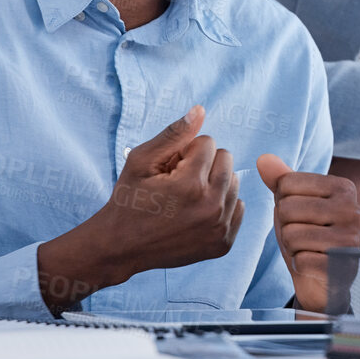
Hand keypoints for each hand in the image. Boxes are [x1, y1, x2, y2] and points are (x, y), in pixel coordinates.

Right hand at [38, 106, 244, 314]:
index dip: (185, 152)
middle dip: (203, 164)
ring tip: (187, 198)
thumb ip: (174, 134)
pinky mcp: (223, 243)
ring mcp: (219, 228)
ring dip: (214, 183)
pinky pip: (239, 207)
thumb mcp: (141, 161)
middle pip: (226, 160)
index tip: (169, 169)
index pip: (208, 143)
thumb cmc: (129, 200)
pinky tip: (197, 212)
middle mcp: (211, 207)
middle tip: (178, 182)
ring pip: (234, 182)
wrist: (121, 247)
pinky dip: (221, 205)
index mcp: (190, 185)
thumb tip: (200, 110)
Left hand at [258, 154, 359, 312]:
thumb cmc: (309, 234)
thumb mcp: (293, 203)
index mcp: (344, 187)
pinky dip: (300, 265)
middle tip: (303, 235)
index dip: (283, 202)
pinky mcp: (343, 266)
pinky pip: (300, 260)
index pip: (287, 183)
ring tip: (307, 248)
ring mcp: (351, 239)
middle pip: (287, 208)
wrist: (325, 279)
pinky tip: (313, 265)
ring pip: (291, 235)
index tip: (300, 215)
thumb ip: (280, 180)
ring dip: (291, 247)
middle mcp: (353, 209)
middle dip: (285, 226)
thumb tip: (263, 159)